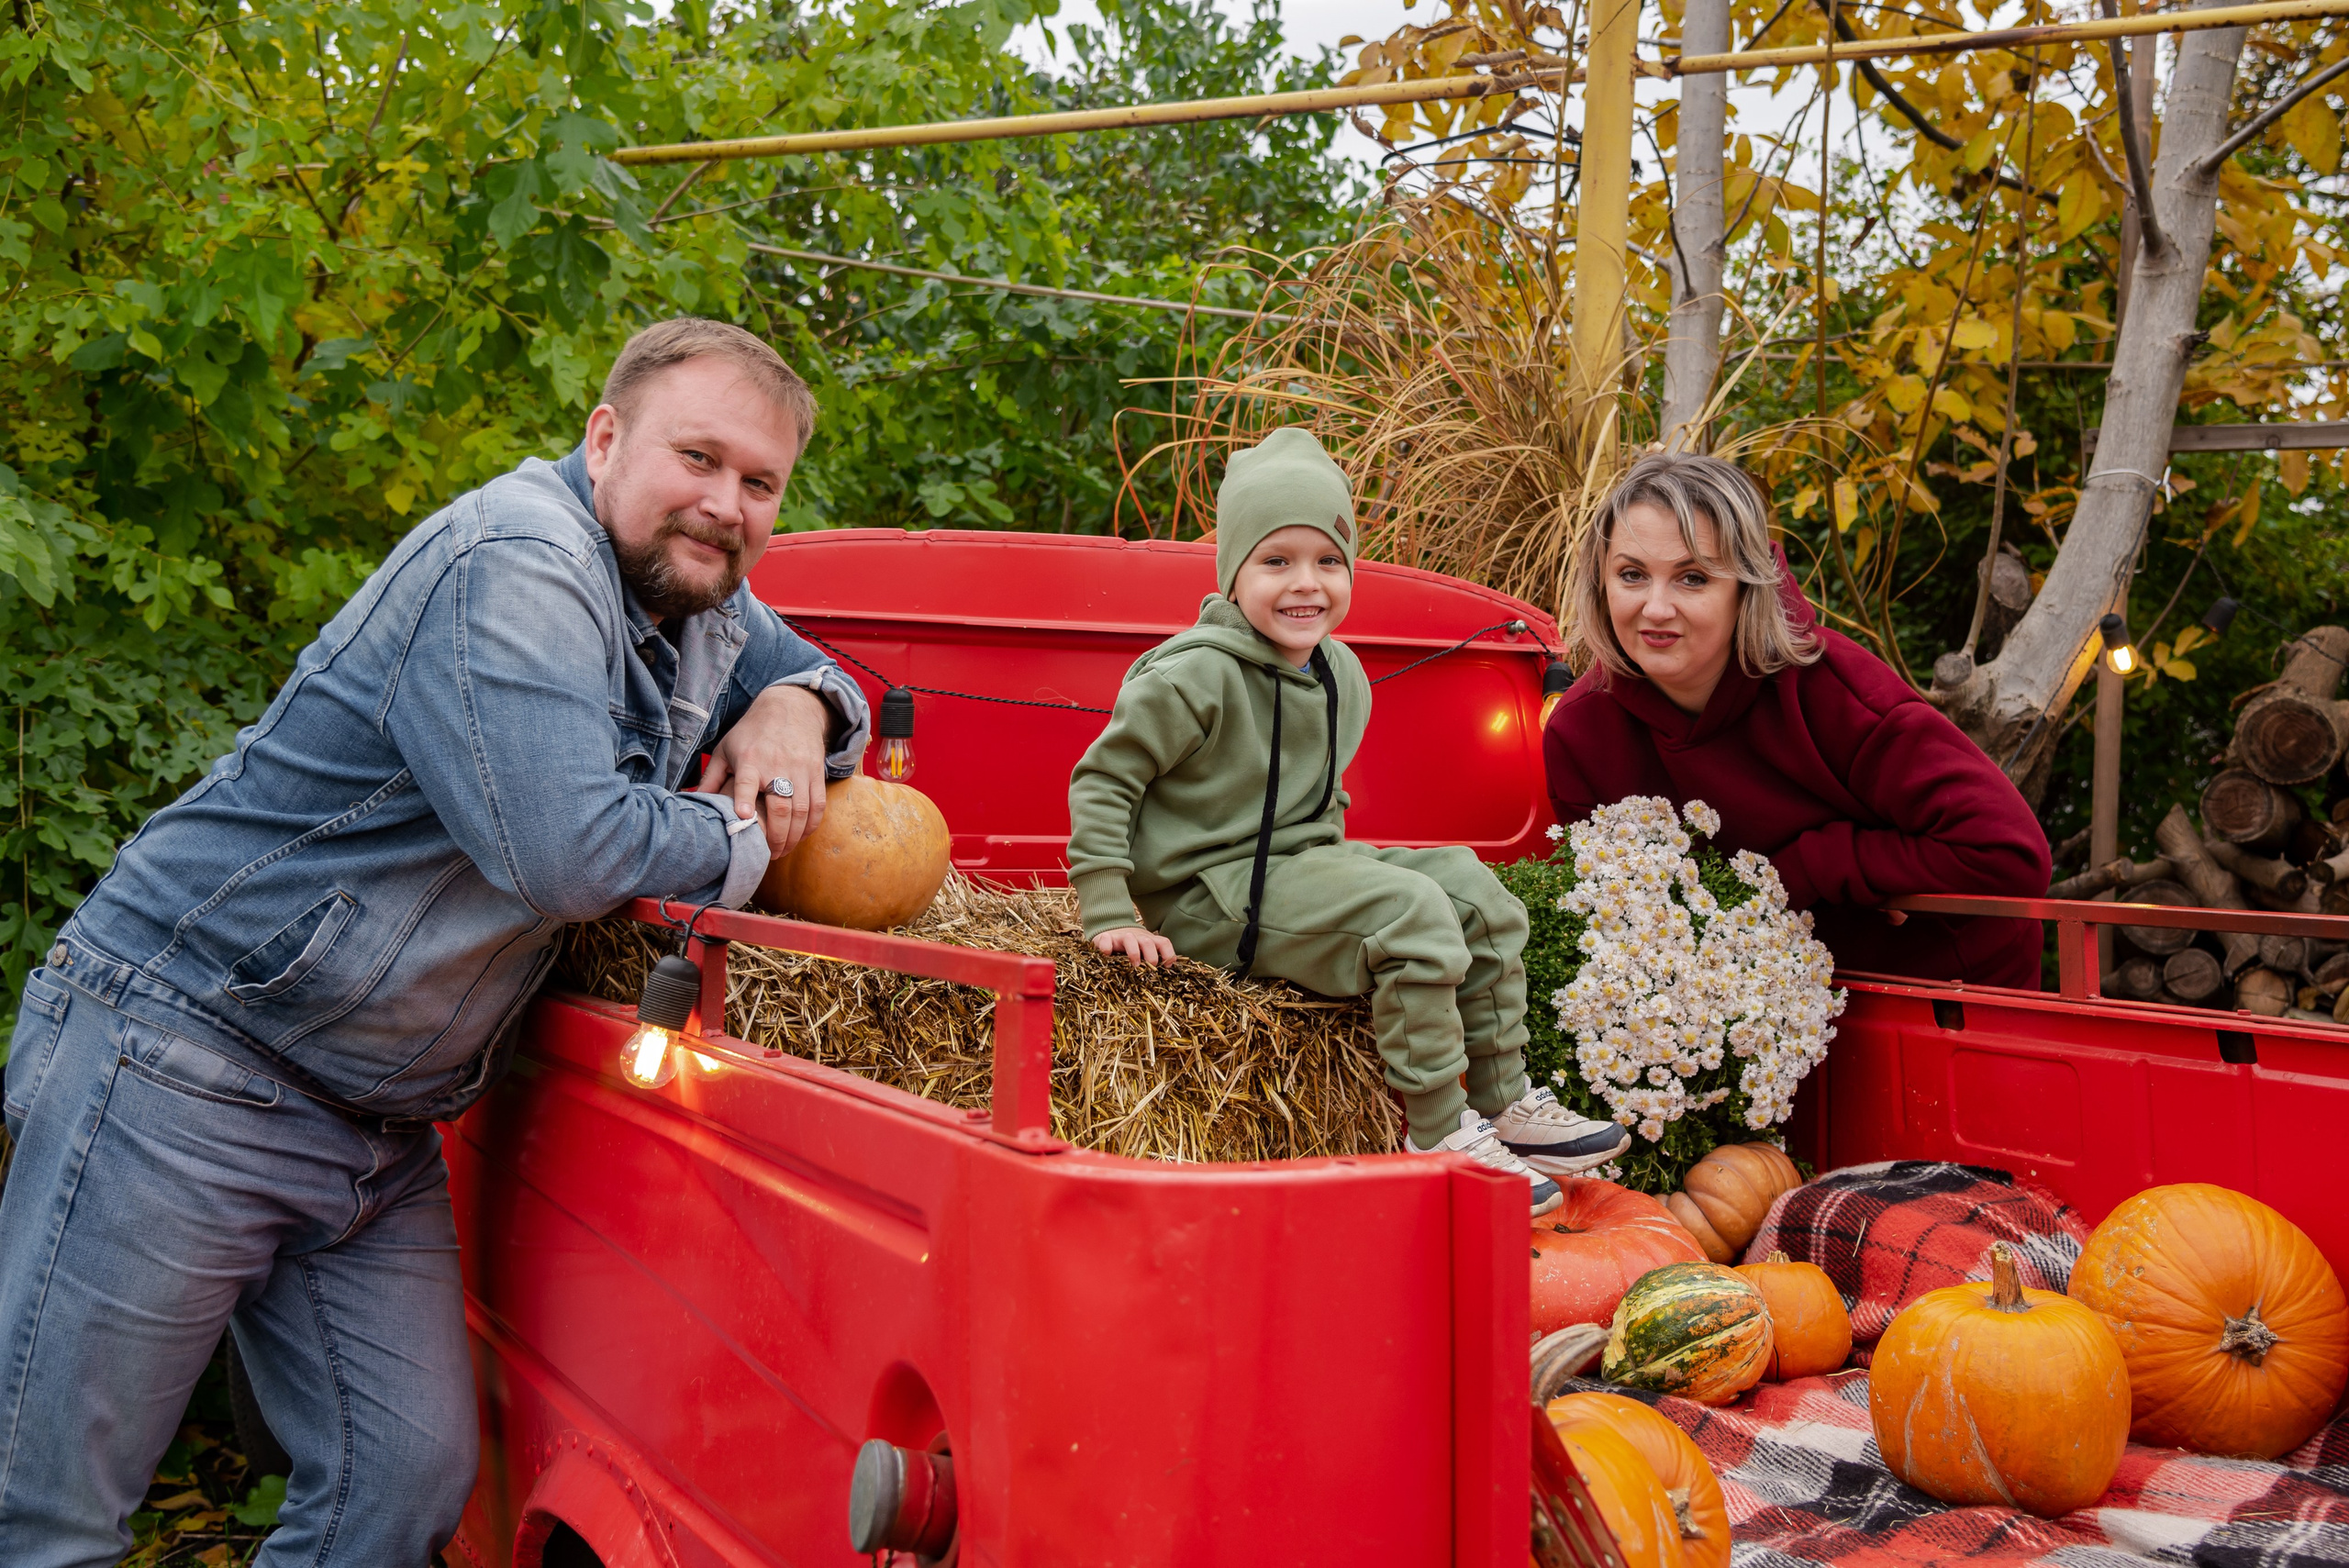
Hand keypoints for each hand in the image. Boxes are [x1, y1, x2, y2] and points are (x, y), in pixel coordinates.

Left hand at [699, 684, 830, 855]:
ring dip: (793, 836)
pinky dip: (811, 825)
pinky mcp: (816, 772)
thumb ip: (711, 777)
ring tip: (783, 850)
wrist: (789, 709)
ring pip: (801, 809)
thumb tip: (691, 801)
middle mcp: (776, 764)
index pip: (747, 781)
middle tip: (768, 855)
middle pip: (780, 805)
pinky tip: (801, 835)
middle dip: (775, 836)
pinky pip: (818, 804)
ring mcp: (800, 769)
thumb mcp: (726, 749)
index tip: (743, 818)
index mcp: (750, 759)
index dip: (744, 799)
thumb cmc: (751, 733)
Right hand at [1092, 926, 1177, 966]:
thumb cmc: (1132, 948)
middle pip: (1148, 942)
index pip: (1163, 943)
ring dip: (1134, 952)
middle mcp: (1137, 938)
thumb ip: (1154, 959)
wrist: (1111, 932)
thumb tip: (1167, 969)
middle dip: (1152, 955)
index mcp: (1149, 941)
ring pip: (1130, 939)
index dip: (1168, 954)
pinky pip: (1106, 939)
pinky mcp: (1106, 937)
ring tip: (1134, 964)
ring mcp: (1121, 937)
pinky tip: (1106, 954)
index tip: (1167, 966)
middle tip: (1150, 967)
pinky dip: (1106, 946)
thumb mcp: (1144, 952)